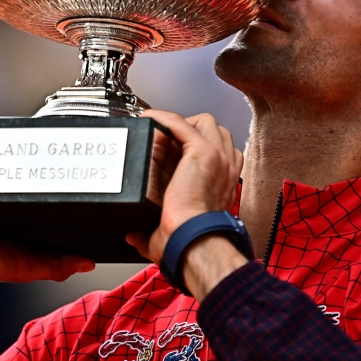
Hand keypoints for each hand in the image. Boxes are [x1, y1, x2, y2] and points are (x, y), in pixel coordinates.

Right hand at [0, 130, 94, 337]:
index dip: (37, 163)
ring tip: (8, 128)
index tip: (55, 153)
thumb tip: (88, 261)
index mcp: (2, 205)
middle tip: (35, 137)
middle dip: (17, 146)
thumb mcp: (32, 263)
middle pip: (2, 158)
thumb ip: (60, 263)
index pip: (22, 176)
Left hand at [125, 111, 242, 264]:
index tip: (177, 151)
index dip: (200, 147)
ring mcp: (218, 157)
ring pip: (205, 122)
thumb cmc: (190, 243)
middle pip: (216, 132)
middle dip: (194, 131)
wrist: (195, 243)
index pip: (221, 152)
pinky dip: (163, 118)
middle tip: (169, 139)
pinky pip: (180, 122)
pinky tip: (148, 120)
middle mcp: (226, 167)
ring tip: (161, 130)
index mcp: (225, 184)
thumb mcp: (175, 231)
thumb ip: (153, 232)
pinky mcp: (203, 151)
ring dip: (183, 123)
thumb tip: (133, 236)